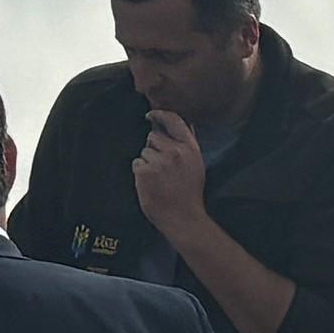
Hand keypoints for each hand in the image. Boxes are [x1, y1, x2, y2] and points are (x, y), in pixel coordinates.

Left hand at [129, 110, 213, 246]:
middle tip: (161, 168)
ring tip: (158, 179)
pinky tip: (150, 184)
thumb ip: (188, 144)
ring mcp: (159, 161)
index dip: (160, 115)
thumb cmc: (189, 194)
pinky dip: (140, 173)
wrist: (182, 217)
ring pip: (144, 152)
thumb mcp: (197, 165)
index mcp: (190, 148)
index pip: (174, 121)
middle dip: (153, 149)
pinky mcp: (145, 171)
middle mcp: (175, 152)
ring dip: (147, 163)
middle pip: (153, 137)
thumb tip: (185, 124)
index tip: (151, 115)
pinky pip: (136, 164)